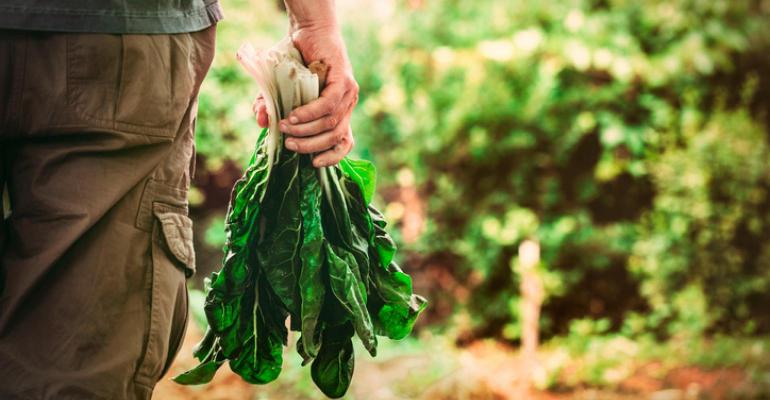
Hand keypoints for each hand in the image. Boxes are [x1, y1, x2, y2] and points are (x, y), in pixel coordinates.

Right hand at [281, 25, 357, 166]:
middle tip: (289, 144)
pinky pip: (329, 104)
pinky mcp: (344, 80)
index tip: (314, 164)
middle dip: (311, 146)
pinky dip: (311, 113)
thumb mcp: (279, 88)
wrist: (307, 30)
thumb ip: (271, 106)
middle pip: (336, 137)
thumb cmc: (295, 60)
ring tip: (286, 128)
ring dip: (307, 130)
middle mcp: (347, 105)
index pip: (344, 143)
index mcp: (338, 112)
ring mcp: (348, 93)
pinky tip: (294, 115)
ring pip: (332, 122)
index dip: (332, 157)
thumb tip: (261, 121)